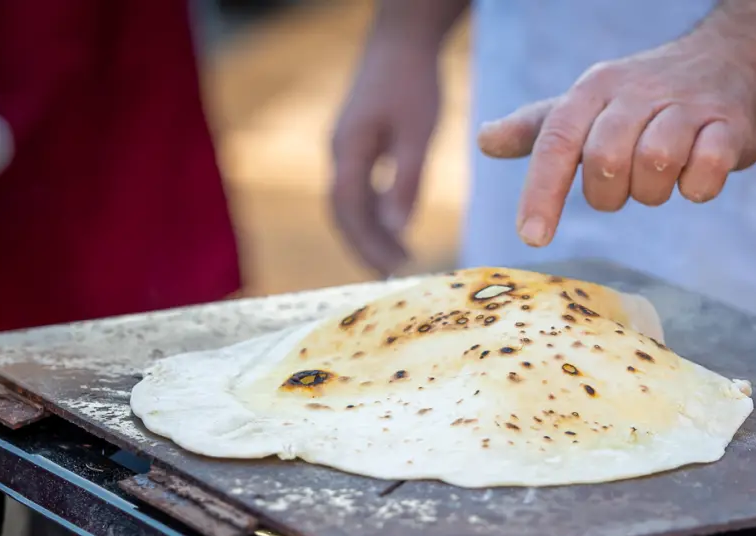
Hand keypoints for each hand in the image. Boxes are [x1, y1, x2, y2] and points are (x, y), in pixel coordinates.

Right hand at [329, 35, 442, 275]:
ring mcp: (344, 147)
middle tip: (393, 276)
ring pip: (350, 202)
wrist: (402, 39)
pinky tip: (396, 227)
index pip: (349, 210)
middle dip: (366, 246)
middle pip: (343, 212)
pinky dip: (374, 213)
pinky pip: (358, 189)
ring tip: (399, 259)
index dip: (366, 243)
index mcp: (348, 149)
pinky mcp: (356, 144)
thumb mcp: (417, 134)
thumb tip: (397, 228)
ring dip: (370, 232)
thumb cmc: (414, 82)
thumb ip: (406, 181)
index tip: (391, 270)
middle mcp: (338, 150)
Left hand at [475, 20, 755, 247]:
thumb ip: (540, 129)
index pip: (556, 142)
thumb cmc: (649, 96)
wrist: (732, 61)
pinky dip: (699, 186)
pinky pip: (706, 169)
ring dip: (655, 191)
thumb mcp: (590, 105)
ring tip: (664, 176)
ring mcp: (686, 106)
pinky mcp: (729, 124)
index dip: (541, 193)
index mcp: (593, 90)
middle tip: (626, 186)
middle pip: (605, 161)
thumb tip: (485, 141)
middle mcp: (635, 92)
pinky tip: (698, 175)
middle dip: (611, 193)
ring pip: (655, 165)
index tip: (532, 238)